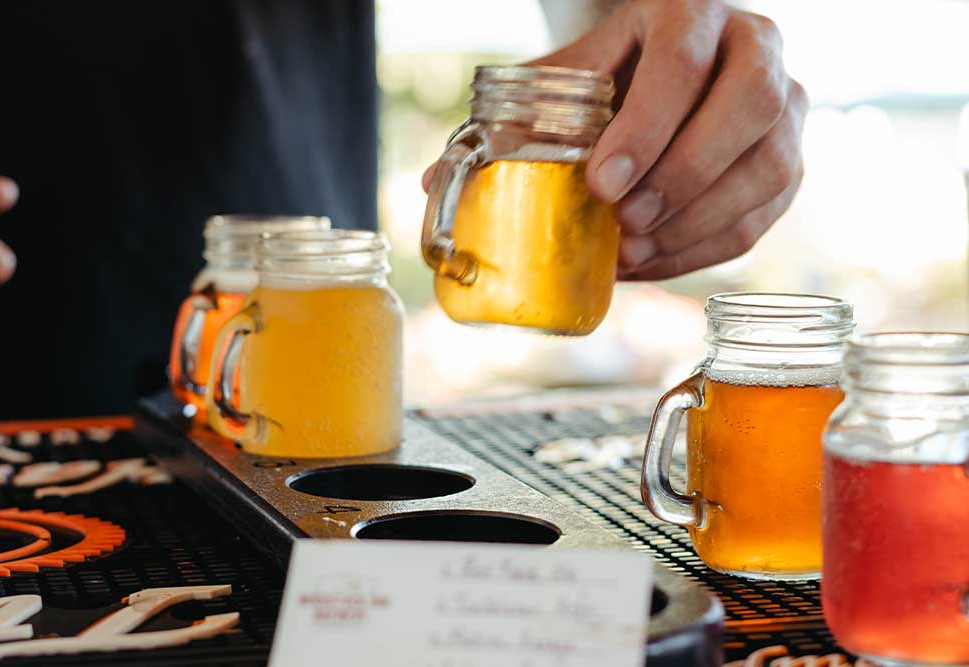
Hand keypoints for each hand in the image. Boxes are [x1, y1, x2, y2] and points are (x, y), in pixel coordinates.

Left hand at [532, 0, 805, 278]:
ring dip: (699, 221)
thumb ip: (528, 111)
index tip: (603, 182)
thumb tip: (446, 173)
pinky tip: (655, 259)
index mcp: (694, 13)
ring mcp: (788, 107)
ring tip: (636, 250)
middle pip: (750, 107)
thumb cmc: (614, 74)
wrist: (662, 74)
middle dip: (685, 174)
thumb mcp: (575, 72)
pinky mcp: (790, 161)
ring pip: (771, 167)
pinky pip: (764, 214)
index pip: (683, 63)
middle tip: (628, 219)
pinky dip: (706, 248)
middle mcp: (756, 48)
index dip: (646, 127)